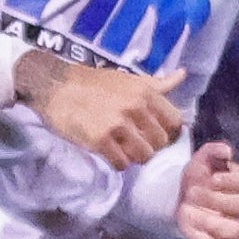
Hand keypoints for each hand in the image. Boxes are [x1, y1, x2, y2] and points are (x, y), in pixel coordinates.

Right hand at [20, 53, 188, 162]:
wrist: (56, 86)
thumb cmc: (94, 83)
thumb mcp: (130, 78)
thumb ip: (157, 83)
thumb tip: (182, 75)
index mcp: (146, 92)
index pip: (175, 122)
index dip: (168, 132)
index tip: (156, 134)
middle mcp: (135, 107)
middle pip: (160, 142)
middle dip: (149, 146)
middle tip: (135, 143)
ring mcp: (118, 124)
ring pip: (144, 156)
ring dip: (134, 156)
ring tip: (123, 149)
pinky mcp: (100, 140)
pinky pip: (122, 163)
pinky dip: (117, 162)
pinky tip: (109, 153)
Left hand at [175, 139, 238, 238]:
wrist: (181, 195)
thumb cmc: (198, 175)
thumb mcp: (202, 158)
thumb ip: (214, 151)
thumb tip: (227, 152)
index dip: (235, 181)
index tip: (212, 178)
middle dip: (216, 199)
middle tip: (192, 192)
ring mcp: (238, 225)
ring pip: (236, 230)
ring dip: (209, 220)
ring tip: (187, 208)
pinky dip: (206, 238)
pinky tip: (189, 223)